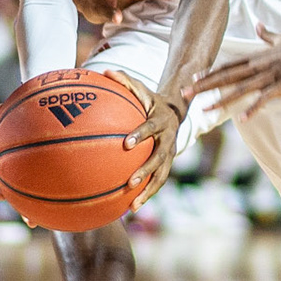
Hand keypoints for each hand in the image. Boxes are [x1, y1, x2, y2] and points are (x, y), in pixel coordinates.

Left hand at [124, 91, 186, 208]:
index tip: (126, 143)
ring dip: (148, 191)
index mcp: (160, 121)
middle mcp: (168, 140)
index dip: (140, 135)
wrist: (175, 112)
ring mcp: (169, 154)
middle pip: (159, 158)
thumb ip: (124, 81)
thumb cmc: (150, 100)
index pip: (150, 128)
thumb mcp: (140, 88)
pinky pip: (157, 183)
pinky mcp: (167, 165)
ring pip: (161, 176)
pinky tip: (131, 209)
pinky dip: (146, 195)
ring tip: (133, 204)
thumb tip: (105, 71)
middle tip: (130, 182)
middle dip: (145, 170)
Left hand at [187, 29, 280, 121]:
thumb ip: (267, 35)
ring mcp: (269, 76)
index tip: (193, 78)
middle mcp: (257, 66)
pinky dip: (253, 108)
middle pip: (226, 77)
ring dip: (221, 100)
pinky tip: (242, 118)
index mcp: (256, 57)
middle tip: (185, 92)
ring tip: (204, 109)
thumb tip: (259, 24)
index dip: (209, 73)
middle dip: (204, 85)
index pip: (227, 66)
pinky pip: (264, 99)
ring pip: (239, 89)